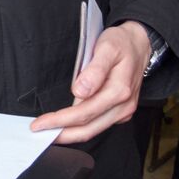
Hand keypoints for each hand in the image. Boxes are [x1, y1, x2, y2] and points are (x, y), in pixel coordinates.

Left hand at [30, 22, 148, 142]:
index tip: (40, 124)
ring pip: (94, 131)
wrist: (139, 44)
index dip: (60, 121)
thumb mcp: (107, 47)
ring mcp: (124, 111)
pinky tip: (67, 125)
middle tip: (39, 133)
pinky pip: (99, 126)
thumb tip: (80, 91)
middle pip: (88, 129)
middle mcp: (123, 105)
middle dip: (61, 134)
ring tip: (49, 132)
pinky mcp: (121, 112)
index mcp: (119, 90)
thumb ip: (95, 70)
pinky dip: (81, 129)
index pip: (84, 113)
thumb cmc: (121, 44)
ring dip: (70, 134)